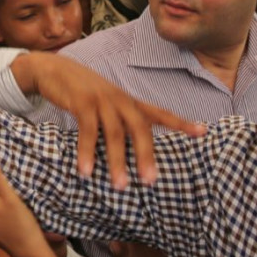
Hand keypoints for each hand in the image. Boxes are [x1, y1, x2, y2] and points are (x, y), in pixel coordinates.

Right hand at [12, 53, 204, 187]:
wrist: (53, 69)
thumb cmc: (81, 92)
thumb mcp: (106, 103)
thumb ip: (120, 120)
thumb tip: (133, 148)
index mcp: (129, 102)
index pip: (160, 113)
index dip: (181, 123)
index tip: (203, 132)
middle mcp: (120, 100)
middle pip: (140, 127)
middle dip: (146, 154)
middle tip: (150, 181)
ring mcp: (101, 100)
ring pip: (115, 133)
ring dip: (117, 161)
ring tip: (120, 186)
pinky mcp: (81, 101)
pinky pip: (87, 130)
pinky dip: (86, 152)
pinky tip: (86, 171)